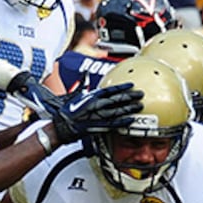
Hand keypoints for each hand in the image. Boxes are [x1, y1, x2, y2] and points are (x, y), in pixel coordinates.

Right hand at [24, 79, 143, 142]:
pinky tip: (130, 120)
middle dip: (130, 97)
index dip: (122, 87)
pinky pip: (113, 124)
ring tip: (139, 106)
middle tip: (140, 95)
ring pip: (117, 111)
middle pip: (116, 99)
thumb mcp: (75, 94)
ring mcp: (97, 116)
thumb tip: (84, 75)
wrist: (61, 125)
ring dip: (129, 108)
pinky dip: (122, 122)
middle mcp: (96, 105)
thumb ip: (83, 85)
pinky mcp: (98, 127)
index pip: (110, 90)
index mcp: (92, 96)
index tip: (131, 85)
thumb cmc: (67, 112)